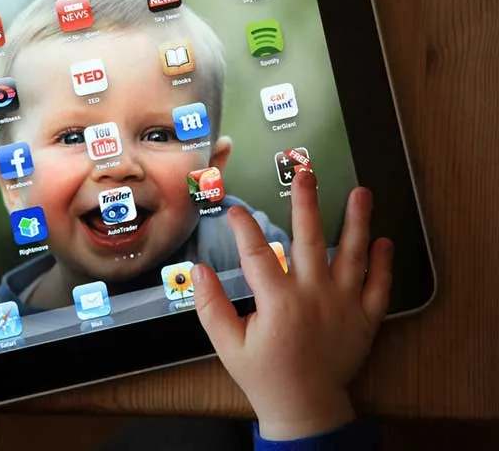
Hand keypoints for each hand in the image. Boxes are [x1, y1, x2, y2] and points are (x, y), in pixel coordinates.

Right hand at [192, 170, 392, 439]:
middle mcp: (314, 296)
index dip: (243, 227)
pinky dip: (383, 263)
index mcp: (278, 302)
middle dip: (306, 202)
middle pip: (310, 239)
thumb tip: (199, 271)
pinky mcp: (365, 318)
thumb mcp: (228, 345)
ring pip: (353, 254)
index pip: (257, 253)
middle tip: (307, 173)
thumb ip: (211, 307)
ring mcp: (344, 305)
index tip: (234, 210)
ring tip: (360, 193)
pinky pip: (379, 285)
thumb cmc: (265, 375)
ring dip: (356, 222)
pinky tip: (383, 240)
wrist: (306, 408)